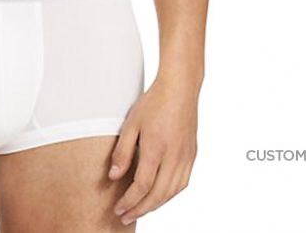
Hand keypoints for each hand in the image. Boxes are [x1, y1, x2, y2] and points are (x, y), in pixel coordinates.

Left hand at [108, 75, 199, 225]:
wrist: (180, 88)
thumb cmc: (154, 103)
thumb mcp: (131, 124)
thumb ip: (122, 153)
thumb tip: (113, 177)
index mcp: (156, 147)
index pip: (142, 185)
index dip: (129, 201)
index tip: (118, 208)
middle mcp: (174, 155)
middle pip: (158, 194)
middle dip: (140, 209)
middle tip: (125, 217)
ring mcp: (186, 156)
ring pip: (172, 192)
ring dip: (155, 205)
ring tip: (140, 209)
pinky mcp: (192, 155)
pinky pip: (182, 183)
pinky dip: (169, 195)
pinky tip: (159, 195)